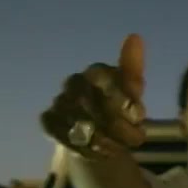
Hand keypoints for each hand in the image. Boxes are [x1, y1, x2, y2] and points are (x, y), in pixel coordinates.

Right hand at [39, 33, 147, 161]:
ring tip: (119, 148)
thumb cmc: (118, 108)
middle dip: (117, 124)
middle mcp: (73, 84)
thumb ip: (132, 71)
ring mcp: (58, 102)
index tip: (138, 116)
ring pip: (78, 120)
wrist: (99, 135)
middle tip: (134, 139)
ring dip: (103, 138)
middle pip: (92, 102)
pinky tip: (97, 151)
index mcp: (95, 72)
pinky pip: (62, 134)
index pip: (103, 78)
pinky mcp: (48, 121)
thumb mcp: (131, 93)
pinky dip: (83, 146)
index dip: (122, 99)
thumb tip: (135, 35)